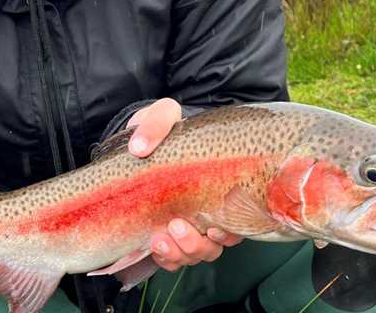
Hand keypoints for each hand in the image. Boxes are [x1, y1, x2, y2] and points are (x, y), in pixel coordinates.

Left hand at [126, 99, 243, 270]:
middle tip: (177, 226)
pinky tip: (154, 246)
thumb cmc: (160, 130)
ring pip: (195, 255)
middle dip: (196, 244)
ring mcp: (187, 224)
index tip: (214, 228)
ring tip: (159, 238)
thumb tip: (140, 147)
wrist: (137, 140)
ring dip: (179, 253)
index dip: (230, 231)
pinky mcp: (165, 233)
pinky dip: (165, 258)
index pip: (237, 219)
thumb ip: (156, 124)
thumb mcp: (160, 116)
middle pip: (215, 244)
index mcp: (217, 184)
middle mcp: (207, 210)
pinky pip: (172, 259)